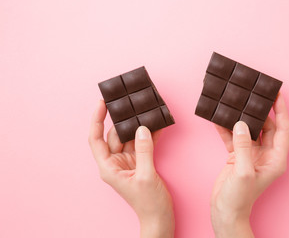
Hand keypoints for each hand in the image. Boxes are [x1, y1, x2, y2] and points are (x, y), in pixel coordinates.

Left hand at [88, 100, 173, 237]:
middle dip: (124, 120)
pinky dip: (149, 136)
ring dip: (139, 127)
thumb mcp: (145, 175)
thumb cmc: (148, 203)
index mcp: (109, 167)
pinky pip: (142, 144)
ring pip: (130, 138)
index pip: (96, 139)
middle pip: (115, 135)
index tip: (102, 103)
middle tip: (132, 104)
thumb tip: (142, 128)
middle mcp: (115, 162)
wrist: (160, 217)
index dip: (97, 120)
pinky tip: (157, 126)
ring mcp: (128, 162)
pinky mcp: (139, 162)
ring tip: (147, 112)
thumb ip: (144, 150)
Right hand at [211, 93, 288, 237]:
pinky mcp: (237, 156)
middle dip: (259, 112)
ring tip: (235, 104)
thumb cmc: (239, 198)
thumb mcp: (243, 171)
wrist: (225, 211)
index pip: (282, 129)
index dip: (281, 111)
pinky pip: (233, 138)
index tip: (277, 95)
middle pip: (266, 127)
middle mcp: (266, 155)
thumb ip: (243, 146)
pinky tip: (218, 120)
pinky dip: (226, 129)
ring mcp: (251, 155)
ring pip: (248, 130)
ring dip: (241, 119)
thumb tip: (241, 124)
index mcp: (275, 159)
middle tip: (252, 96)